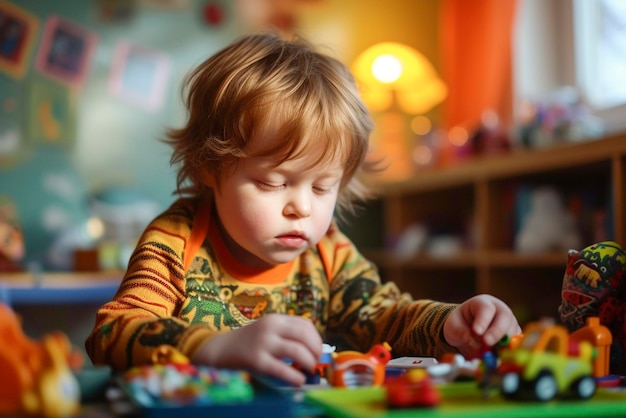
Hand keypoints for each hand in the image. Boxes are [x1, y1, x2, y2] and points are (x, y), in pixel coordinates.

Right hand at [191, 314, 321, 385]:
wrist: (219, 349)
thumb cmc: (247, 342)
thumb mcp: (266, 330)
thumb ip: (286, 333)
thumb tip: (313, 348)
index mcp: (274, 319)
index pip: (305, 324)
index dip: (316, 338)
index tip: (318, 349)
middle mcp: (270, 327)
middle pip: (304, 336)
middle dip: (315, 350)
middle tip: (316, 361)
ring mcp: (263, 343)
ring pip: (297, 351)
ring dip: (309, 362)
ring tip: (309, 370)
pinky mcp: (256, 360)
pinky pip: (282, 369)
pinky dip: (295, 376)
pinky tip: (298, 381)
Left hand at [443, 294, 520, 358]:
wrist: (467, 329)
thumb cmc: (460, 324)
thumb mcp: (453, 326)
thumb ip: (460, 332)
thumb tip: (471, 339)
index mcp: (483, 302)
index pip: (486, 308)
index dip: (483, 320)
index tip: (476, 332)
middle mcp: (500, 309)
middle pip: (505, 317)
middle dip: (496, 332)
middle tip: (486, 343)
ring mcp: (509, 322)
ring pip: (513, 330)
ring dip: (503, 343)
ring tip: (490, 352)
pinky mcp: (514, 335)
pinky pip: (516, 343)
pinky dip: (508, 350)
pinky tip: (498, 356)